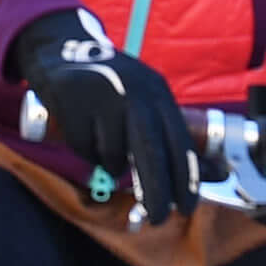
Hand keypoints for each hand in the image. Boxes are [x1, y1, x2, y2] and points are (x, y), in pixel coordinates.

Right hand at [5, 9, 197, 225]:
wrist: (62, 48)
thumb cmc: (110, 88)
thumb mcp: (143, 99)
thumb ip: (164, 134)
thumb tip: (203, 178)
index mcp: (158, 91)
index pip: (179, 141)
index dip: (186, 178)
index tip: (187, 207)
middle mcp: (134, 90)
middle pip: (150, 153)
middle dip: (156, 191)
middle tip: (158, 217)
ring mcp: (103, 93)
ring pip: (113, 155)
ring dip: (109, 163)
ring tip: (102, 141)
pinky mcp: (73, 98)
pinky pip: (84, 148)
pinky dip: (85, 151)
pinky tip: (82, 131)